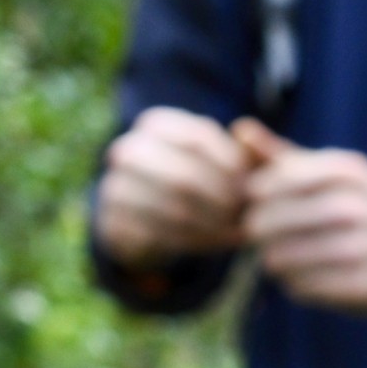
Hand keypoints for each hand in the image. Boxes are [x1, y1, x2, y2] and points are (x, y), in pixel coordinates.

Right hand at [94, 105, 254, 267]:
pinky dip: (193, 243)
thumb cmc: (198, 176)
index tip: (254, 185)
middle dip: (222, 199)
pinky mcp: (112, 224)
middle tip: (246, 214)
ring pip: (173, 210)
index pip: (198, 139)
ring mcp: (113, 188)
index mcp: (153, 124)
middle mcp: (127, 151)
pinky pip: (160, 236)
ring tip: (237, 231)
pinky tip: (216, 243)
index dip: (231, 165)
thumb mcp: (221, 158)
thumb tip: (246, 132)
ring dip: (211, 225)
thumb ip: (242, 148)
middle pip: (184, 177)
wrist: (148, 212)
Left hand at [235, 119, 366, 312]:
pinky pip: (300, 288)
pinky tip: (307, 274)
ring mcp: (362, 248)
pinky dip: (295, 283)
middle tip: (266, 235)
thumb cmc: (364, 202)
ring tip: (286, 254)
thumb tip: (239, 131)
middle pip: (264, 225)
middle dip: (258, 232)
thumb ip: (283, 155)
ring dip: (274, 259)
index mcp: (344, 171)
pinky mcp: (364, 286)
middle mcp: (355, 206)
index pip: (264, 186)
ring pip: (277, 259)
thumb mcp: (332, 170)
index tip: (261, 204)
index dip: (252, 200)